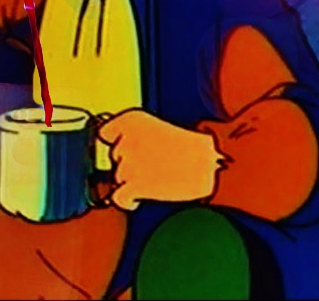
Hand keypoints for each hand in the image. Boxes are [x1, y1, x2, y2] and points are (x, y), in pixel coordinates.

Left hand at [96, 109, 223, 210]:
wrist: (213, 164)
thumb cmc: (193, 147)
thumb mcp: (161, 127)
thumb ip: (137, 134)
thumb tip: (125, 147)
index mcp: (132, 119)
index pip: (106, 132)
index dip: (115, 141)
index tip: (120, 146)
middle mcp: (125, 139)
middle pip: (115, 156)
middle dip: (129, 161)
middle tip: (152, 163)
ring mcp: (128, 164)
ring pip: (119, 177)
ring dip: (133, 179)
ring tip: (156, 177)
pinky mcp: (135, 186)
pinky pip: (119, 197)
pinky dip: (126, 200)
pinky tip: (137, 198)